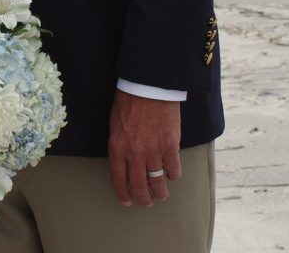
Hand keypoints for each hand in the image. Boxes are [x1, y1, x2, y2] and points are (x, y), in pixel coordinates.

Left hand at [108, 90, 181, 206]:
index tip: (127, 202)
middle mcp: (135, 154)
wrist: (147, 87)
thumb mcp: (115, 125)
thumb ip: (119, 146)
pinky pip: (174, 171)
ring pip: (158, 184)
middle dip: (143, 199)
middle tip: (146, 201)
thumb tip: (124, 164)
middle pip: (140, 187)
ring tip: (160, 194)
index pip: (119, 180)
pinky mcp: (171, 147)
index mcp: (117, 147)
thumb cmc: (128, 102)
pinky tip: (171, 174)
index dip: (124, 194)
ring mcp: (154, 152)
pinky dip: (173, 175)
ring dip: (160, 193)